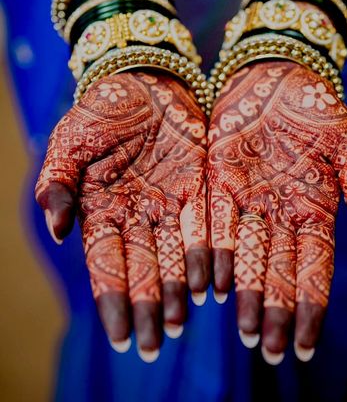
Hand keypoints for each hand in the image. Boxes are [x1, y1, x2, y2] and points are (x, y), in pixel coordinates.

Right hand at [36, 71, 209, 360]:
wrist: (144, 80)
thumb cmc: (103, 110)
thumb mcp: (71, 140)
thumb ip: (57, 183)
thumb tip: (57, 229)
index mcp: (102, 208)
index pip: (105, 262)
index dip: (112, 298)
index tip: (118, 334)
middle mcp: (137, 214)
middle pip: (142, 267)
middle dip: (147, 305)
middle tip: (152, 343)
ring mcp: (170, 202)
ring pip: (175, 254)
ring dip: (178, 287)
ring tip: (180, 320)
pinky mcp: (200, 185)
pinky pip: (205, 224)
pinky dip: (208, 253)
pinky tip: (212, 282)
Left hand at [207, 61, 346, 363]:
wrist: (273, 73)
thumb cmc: (316, 105)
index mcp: (313, 207)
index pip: (314, 267)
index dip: (310, 306)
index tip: (304, 345)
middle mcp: (278, 212)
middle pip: (277, 269)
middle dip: (273, 310)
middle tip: (268, 350)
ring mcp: (247, 199)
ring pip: (245, 255)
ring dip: (243, 292)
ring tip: (242, 329)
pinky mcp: (216, 181)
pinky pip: (213, 223)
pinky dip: (211, 254)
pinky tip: (209, 285)